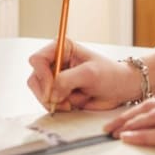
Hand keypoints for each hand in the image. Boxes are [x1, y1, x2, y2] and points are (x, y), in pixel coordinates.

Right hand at [26, 40, 141, 111]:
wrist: (120, 89)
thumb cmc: (109, 74)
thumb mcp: (89, 74)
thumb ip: (67, 80)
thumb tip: (51, 94)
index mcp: (61, 48)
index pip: (37, 59)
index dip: (43, 75)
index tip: (54, 88)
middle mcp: (55, 61)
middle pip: (35, 78)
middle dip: (48, 92)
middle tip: (63, 101)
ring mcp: (55, 77)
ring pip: (39, 92)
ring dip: (54, 101)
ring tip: (72, 102)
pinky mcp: (58, 92)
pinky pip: (48, 102)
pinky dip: (59, 106)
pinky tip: (73, 104)